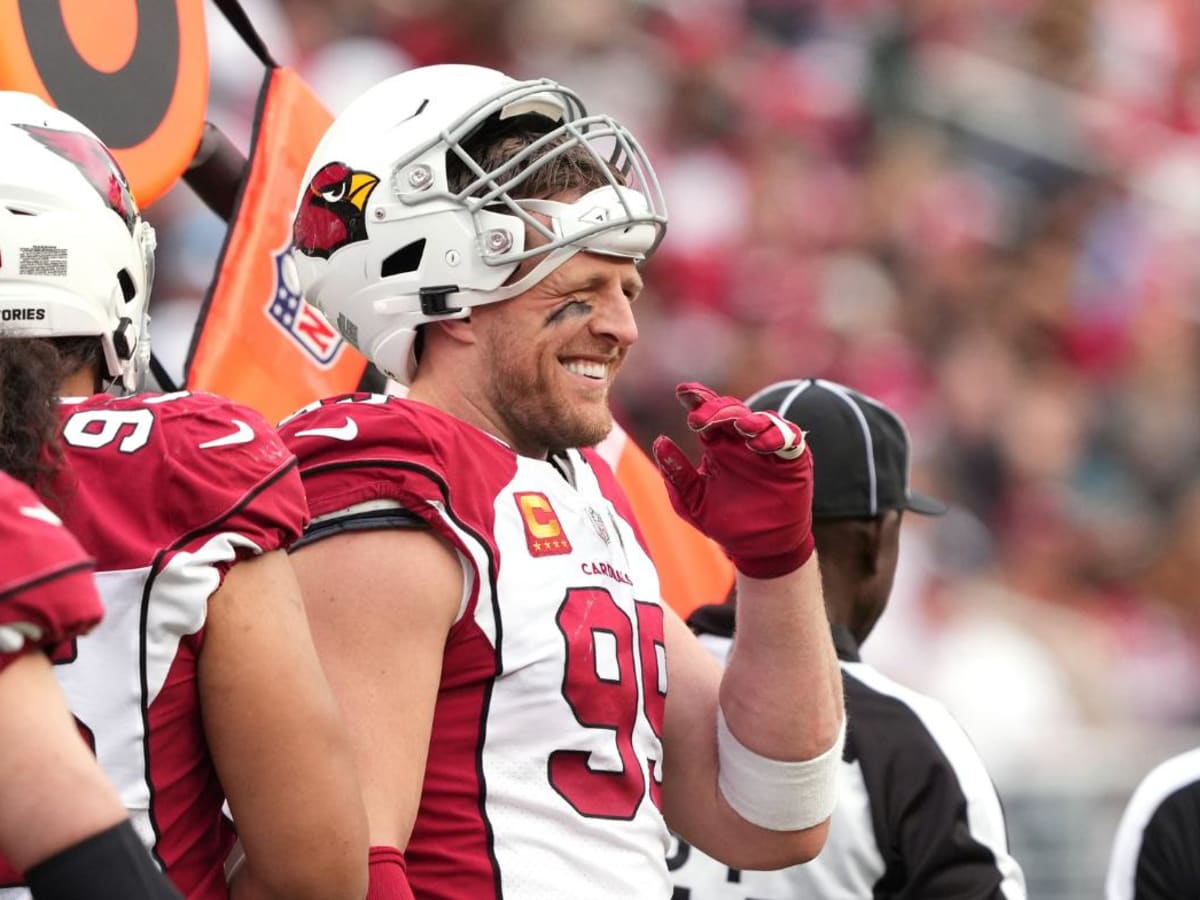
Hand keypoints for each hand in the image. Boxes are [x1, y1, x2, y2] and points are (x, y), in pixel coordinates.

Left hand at [652, 382, 813, 578]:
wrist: (759, 549)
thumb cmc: (725, 524)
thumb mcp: (692, 502)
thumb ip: (676, 474)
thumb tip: (660, 441)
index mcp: (719, 446)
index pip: (708, 415)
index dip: (697, 398)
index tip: (682, 391)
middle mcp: (743, 443)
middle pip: (732, 411)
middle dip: (717, 410)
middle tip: (699, 420)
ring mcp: (769, 449)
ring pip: (763, 419)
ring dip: (748, 419)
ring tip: (738, 427)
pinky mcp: (793, 460)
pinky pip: (789, 438)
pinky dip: (775, 436)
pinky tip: (758, 445)